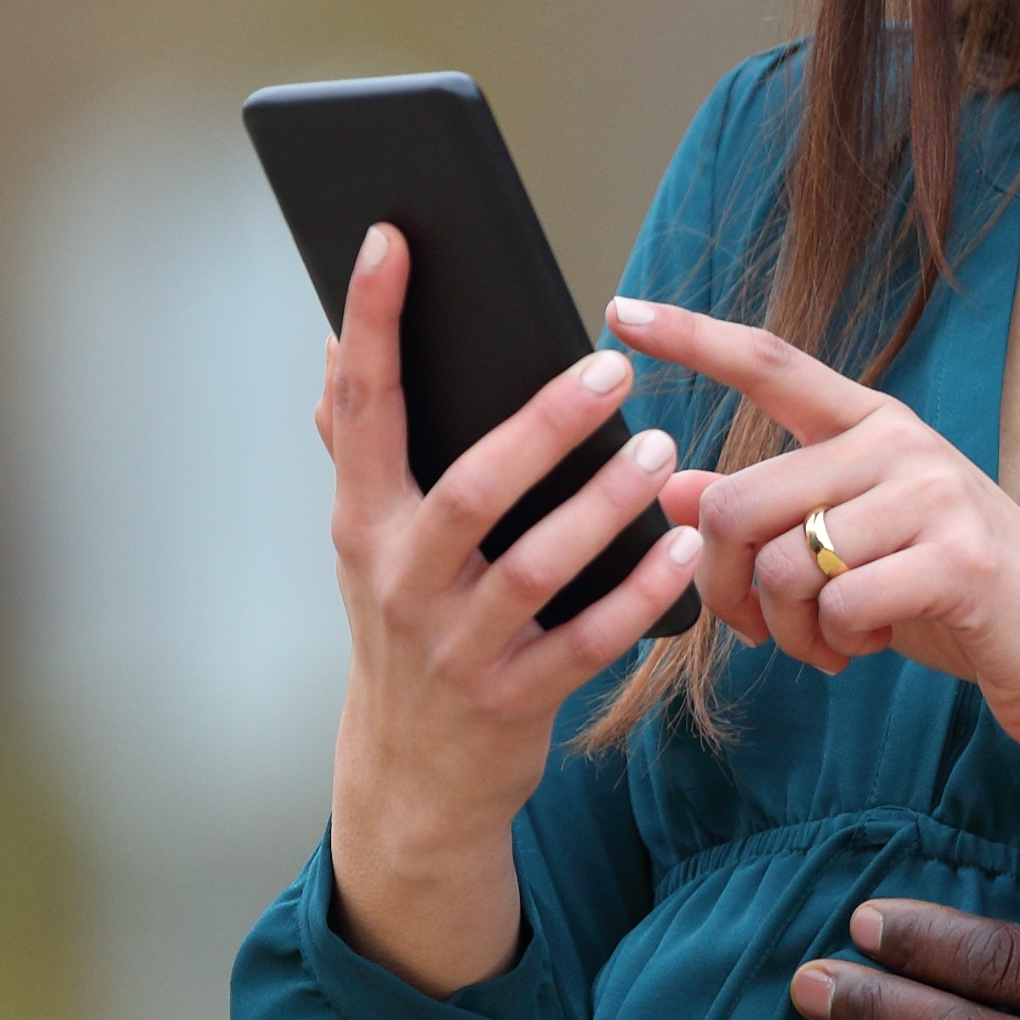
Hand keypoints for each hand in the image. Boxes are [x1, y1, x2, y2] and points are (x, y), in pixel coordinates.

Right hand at [321, 230, 711, 993]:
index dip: (373, 320)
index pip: (361, 405)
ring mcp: (455, 646)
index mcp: (364, 522)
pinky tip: (684, 548)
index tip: (392, 238)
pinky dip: (638, 594)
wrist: (411, 780)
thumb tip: (334, 354)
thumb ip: (357, 451)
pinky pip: (587, 642)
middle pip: (472, 488)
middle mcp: (400, 579)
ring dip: (604, 506)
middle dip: (542, 425)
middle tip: (612, 369)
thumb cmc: (406, 632)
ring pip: (536, 567)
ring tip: (661, 450)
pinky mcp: (513, 699)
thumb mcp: (368, 544)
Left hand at [607, 296, 1019, 763]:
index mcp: (876, 427)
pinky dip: (838, 648)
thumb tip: (671, 489)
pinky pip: (837, 609)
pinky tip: (873, 647)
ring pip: (785, 567)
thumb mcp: (857, 547)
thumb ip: (776, 513)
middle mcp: (902, 445)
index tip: (621, 310)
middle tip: (759, 630)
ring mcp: (934, 497)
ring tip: (832, 645)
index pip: (771, 363)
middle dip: (728, 587)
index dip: (692, 337)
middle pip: (742, 502)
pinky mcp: (957, 560)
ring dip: (789, 632)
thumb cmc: (958, 599)